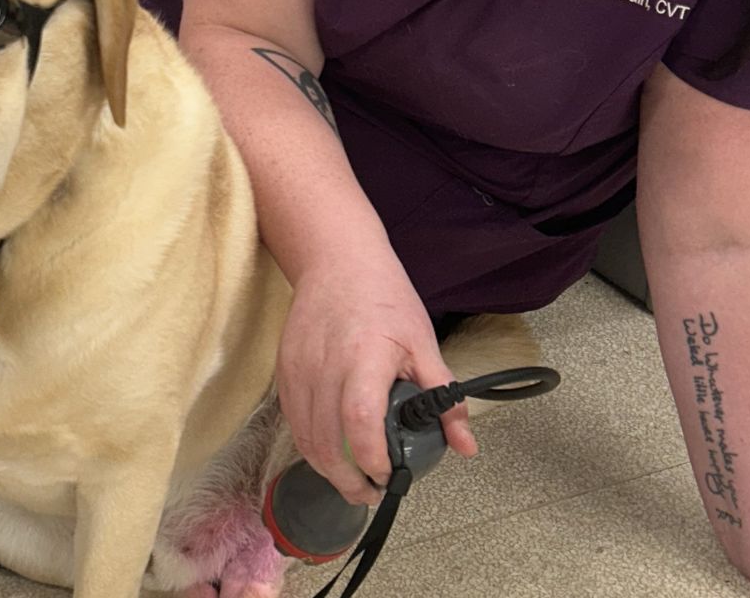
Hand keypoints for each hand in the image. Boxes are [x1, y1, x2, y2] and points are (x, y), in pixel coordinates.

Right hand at [275, 250, 475, 506]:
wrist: (336, 258)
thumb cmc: (382, 295)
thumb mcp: (423, 341)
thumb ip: (445, 397)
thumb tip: (466, 445)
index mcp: (364, 357)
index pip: (360, 423)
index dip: (372, 460)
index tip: (390, 476)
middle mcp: (325, 366)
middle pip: (327, 443)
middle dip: (349, 480)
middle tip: (372, 492)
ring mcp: (298, 368)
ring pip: (305, 439)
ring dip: (327, 469)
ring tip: (353, 478)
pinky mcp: (284, 369)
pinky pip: (293, 420)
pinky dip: (310, 444)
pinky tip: (331, 450)